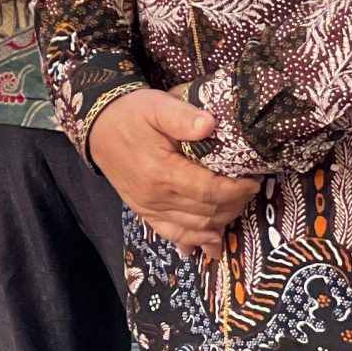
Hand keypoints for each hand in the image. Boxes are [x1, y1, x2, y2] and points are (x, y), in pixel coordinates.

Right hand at [87, 87, 258, 255]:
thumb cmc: (132, 114)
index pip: (209, 191)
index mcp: (162, 172)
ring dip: (219, 223)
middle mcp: (155, 197)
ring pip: (193, 227)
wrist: (98, 126)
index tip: (253, 181)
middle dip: (234, 205)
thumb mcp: (157, 105)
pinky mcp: (143, 211)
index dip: (236, 190)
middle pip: (206, 213)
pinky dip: (193, 240)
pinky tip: (209, 244)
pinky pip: (171, 233)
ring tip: (237, 208)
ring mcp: (148, 208)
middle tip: (250, 192)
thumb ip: (184, 117)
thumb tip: (210, 124)